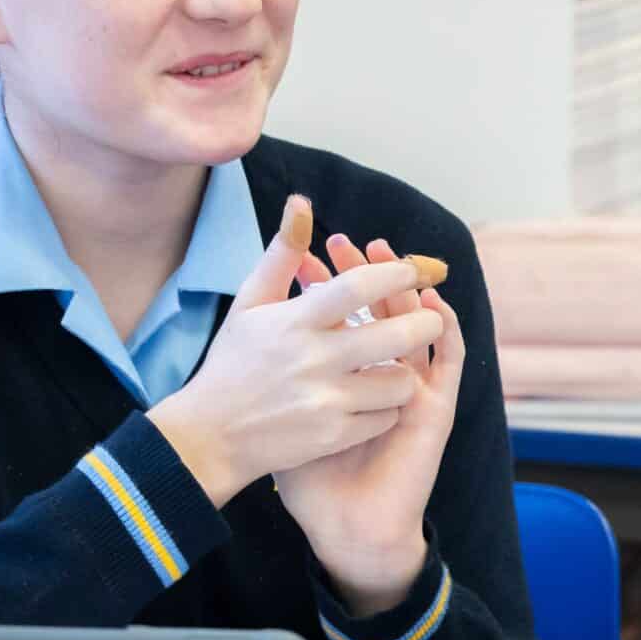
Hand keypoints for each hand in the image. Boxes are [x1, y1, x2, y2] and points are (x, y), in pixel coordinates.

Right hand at [149, 197, 444, 508]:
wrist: (208, 437)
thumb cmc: (234, 363)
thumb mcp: (249, 304)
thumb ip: (281, 255)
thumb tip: (301, 202)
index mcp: (294, 322)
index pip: (358, 288)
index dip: (395, 274)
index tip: (414, 270)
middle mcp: (312, 359)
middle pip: (395, 336)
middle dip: (425, 324)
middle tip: (431, 319)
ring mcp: (324, 401)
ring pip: (400, 381)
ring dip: (405, 373)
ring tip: (394, 367)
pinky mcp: (331, 436)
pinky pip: (386, 417)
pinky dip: (386, 409)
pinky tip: (373, 402)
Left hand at [275, 234, 467, 616]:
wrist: (342, 523)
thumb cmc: (309, 474)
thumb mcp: (283, 412)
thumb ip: (277, 368)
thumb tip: (253, 322)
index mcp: (349, 372)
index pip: (345, 313)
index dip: (332, 281)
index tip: (310, 252)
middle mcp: (384, 373)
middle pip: (381, 309)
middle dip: (365, 274)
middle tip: (346, 242)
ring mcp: (413, 386)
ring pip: (416, 325)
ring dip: (406, 289)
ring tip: (386, 257)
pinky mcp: (436, 406)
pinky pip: (448, 360)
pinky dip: (446, 328)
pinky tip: (432, 302)